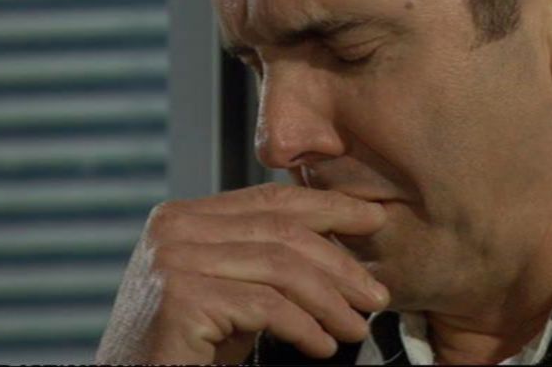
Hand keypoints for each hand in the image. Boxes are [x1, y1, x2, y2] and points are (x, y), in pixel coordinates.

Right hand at [95, 183, 390, 364]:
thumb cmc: (186, 351)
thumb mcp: (230, 294)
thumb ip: (264, 261)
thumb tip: (339, 244)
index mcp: (183, 216)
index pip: (269, 201)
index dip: (328, 207)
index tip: (372, 220)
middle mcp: (174, 228)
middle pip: (282, 233)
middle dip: (340, 263)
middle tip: (377, 294)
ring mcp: (174, 260)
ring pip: (281, 268)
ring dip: (331, 301)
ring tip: (357, 327)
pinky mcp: (180, 298)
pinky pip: (266, 306)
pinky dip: (305, 327)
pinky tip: (323, 346)